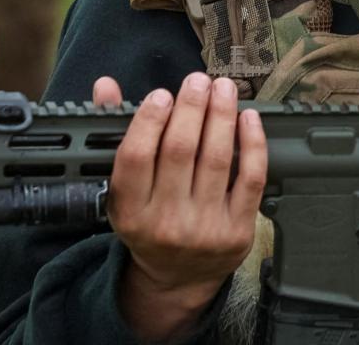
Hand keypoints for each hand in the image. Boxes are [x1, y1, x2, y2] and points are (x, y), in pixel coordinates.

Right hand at [94, 74, 266, 340]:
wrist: (177, 278)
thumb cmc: (148, 224)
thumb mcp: (122, 190)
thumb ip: (116, 134)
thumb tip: (106, 85)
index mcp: (130, 211)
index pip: (136, 158)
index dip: (149, 120)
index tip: (161, 95)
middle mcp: (165, 222)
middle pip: (181, 151)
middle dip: (192, 107)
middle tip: (198, 80)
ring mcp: (204, 228)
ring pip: (218, 159)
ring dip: (222, 115)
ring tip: (223, 88)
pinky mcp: (238, 231)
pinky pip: (251, 178)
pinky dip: (252, 143)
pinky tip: (249, 118)